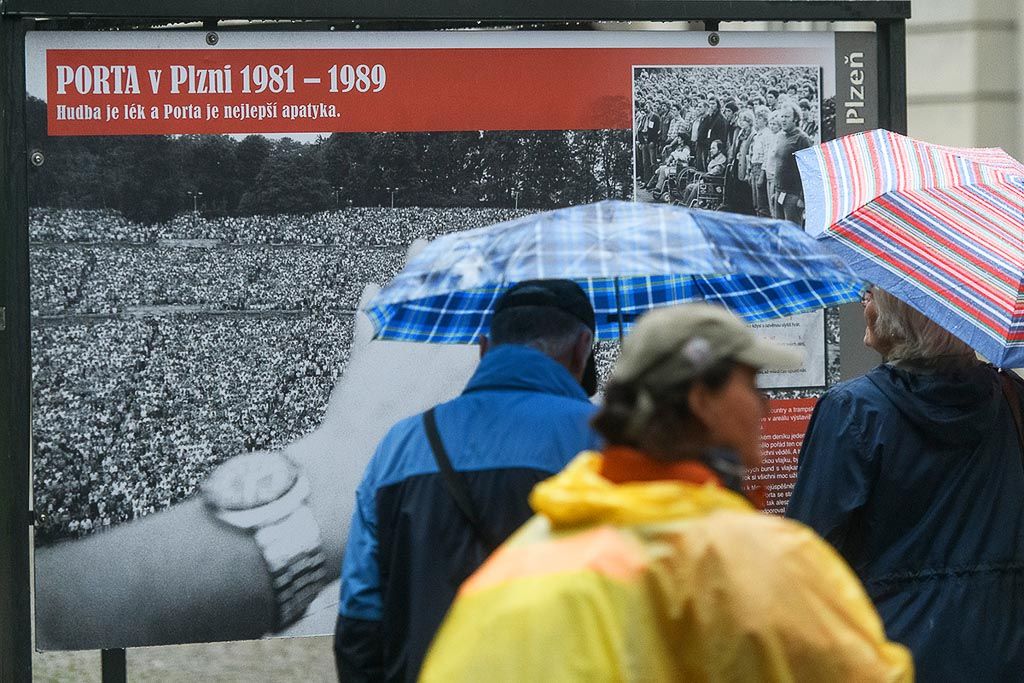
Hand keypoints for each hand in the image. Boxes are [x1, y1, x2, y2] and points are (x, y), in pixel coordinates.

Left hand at [279, 241, 479, 634]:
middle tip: (461, 247)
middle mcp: (432, 342)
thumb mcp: (468, 422)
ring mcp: (397, 344)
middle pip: (446, 297)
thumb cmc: (420, 453)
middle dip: (453, 271)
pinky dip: (367, 306)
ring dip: (412, 271)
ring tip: (421, 246)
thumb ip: (491, 396)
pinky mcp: (365, 354)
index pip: (479, 313)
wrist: (358, 463)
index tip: (495, 269)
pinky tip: (370, 290)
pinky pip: (366, 321)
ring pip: (408, 298)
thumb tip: (518, 391)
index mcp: (462, 357)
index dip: (487, 289)